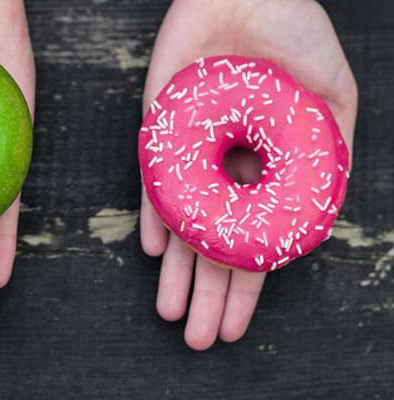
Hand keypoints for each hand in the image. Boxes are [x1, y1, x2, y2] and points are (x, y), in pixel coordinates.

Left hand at [141, 0, 356, 348]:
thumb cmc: (296, 36)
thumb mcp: (333, 98)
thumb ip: (329, 155)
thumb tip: (319, 212)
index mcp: (265, 174)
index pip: (253, 243)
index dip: (246, 287)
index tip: (237, 326)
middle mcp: (226, 174)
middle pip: (214, 246)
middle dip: (208, 294)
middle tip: (198, 339)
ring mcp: (192, 158)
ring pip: (182, 225)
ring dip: (177, 271)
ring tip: (172, 313)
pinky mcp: (161, 134)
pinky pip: (154, 184)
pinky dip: (155, 216)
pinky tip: (157, 252)